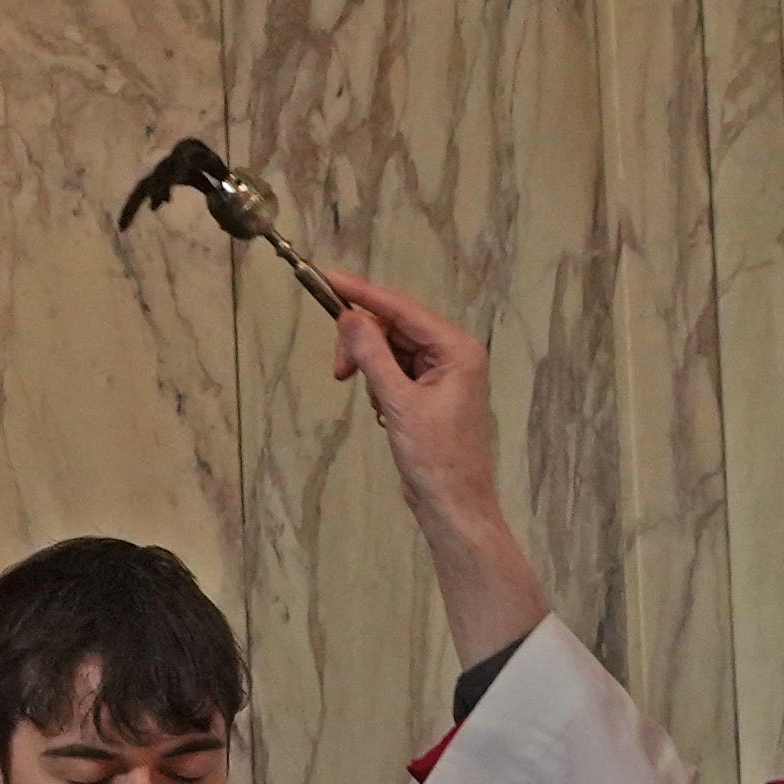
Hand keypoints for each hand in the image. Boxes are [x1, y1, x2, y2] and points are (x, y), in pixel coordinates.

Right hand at [321, 272, 547, 657]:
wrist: (453, 506)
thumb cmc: (434, 458)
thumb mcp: (398, 403)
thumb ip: (373, 355)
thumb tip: (349, 317)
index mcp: (457, 349)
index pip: (401, 308)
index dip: (362, 294)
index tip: (327, 277)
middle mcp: (454, 353)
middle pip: (395, 326)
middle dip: (363, 344)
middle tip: (339, 373)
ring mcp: (444, 373)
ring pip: (392, 350)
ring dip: (372, 371)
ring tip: (378, 408)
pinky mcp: (432, 393)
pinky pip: (396, 372)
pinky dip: (381, 386)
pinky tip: (385, 414)